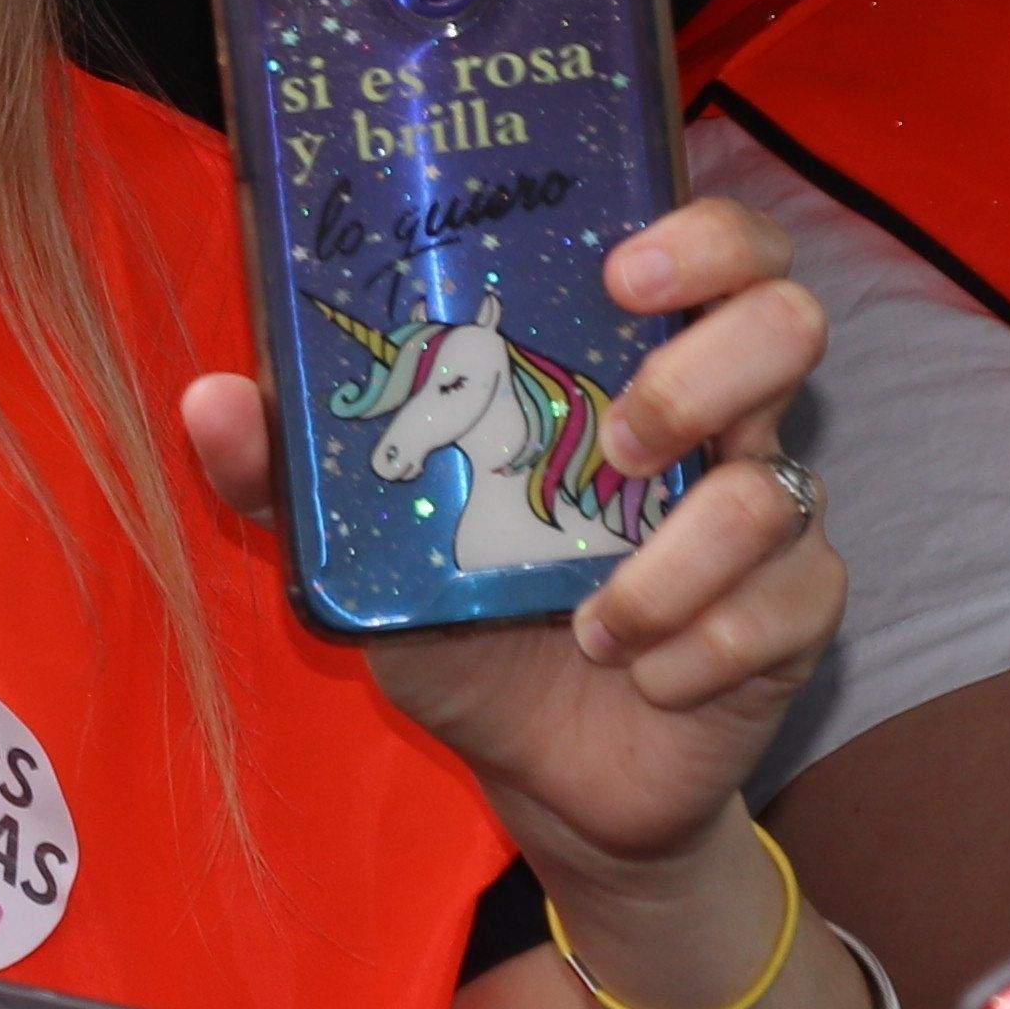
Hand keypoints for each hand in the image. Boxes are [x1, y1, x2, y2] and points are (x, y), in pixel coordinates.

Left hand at [180, 196, 838, 888]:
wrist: (545, 773)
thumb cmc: (463, 623)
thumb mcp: (365, 554)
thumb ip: (290, 476)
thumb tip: (209, 400)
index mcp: (622, 365)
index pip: (716, 246)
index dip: (698, 235)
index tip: (619, 272)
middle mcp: (718, 420)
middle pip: (788, 322)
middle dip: (697, 378)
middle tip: (614, 442)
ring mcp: (773, 512)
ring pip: (778, 487)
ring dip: (673, 563)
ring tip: (594, 621)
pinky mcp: (800, 612)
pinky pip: (787, 605)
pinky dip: (697, 649)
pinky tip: (643, 675)